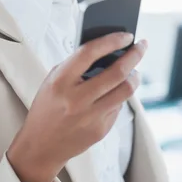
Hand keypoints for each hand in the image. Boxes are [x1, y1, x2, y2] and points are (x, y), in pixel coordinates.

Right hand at [7, 32, 146, 181]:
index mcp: (61, 81)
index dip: (112, 41)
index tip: (127, 35)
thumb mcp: (53, 80)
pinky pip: (118, 106)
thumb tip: (107, 50)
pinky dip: (120, 95)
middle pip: (117, 72)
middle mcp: (77, 99)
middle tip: (141, 46)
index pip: (90, 52)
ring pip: (125, 91)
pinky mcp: (101, 130)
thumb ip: (76, 66)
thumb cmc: (47, 107)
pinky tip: (116, 91)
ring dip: (134, 76)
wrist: (40, 145)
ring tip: (134, 70)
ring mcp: (91, 116)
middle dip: (134, 56)